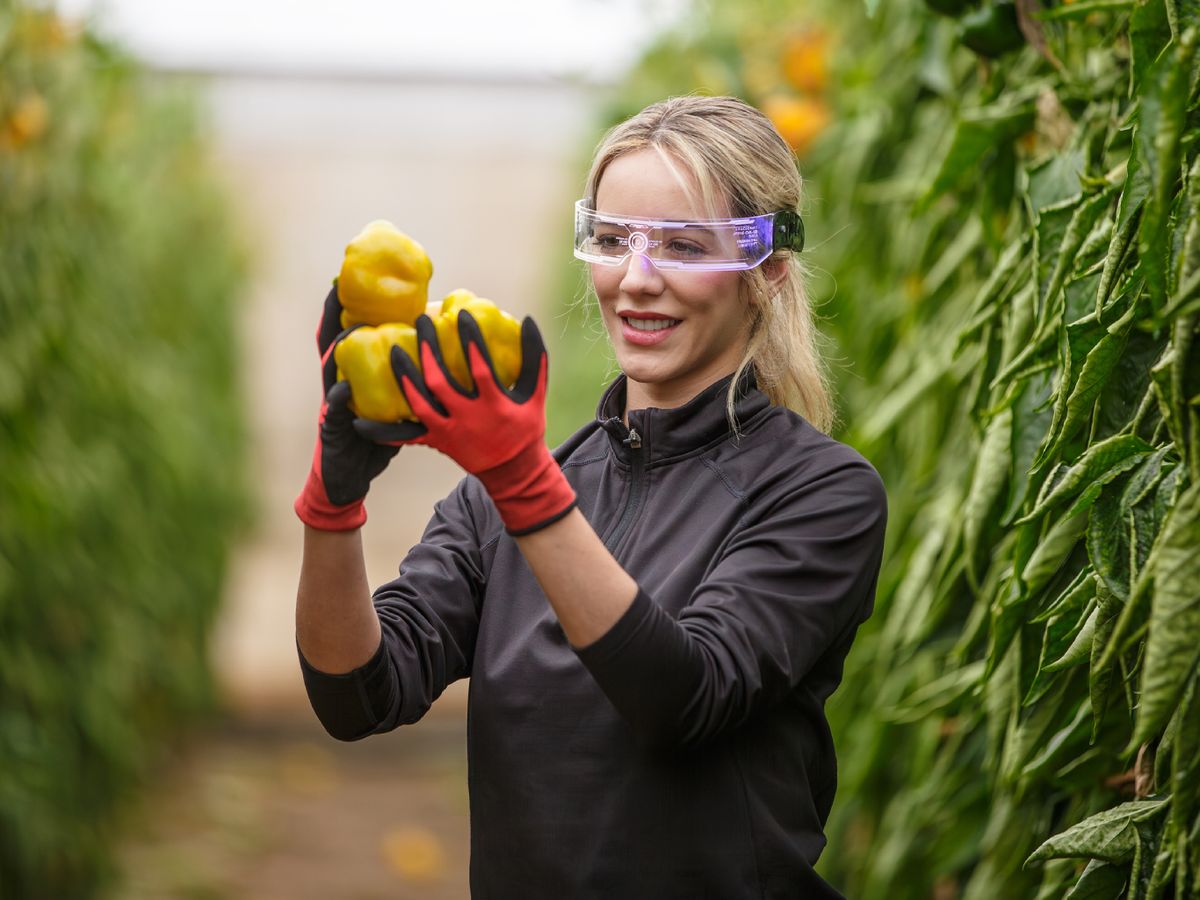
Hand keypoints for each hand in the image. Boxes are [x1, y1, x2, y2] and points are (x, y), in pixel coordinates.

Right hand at [293, 285, 399, 530]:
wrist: (347, 479)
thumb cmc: (372, 442)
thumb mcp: (393, 409)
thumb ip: (410, 387)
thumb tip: (445, 362)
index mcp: (354, 376)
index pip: (349, 335)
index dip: (348, 309)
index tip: (350, 278)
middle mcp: (337, 383)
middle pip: (332, 341)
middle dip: (334, 314)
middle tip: (338, 286)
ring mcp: (330, 404)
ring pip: (329, 369)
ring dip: (336, 349)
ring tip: (346, 330)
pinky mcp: (331, 429)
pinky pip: (333, 411)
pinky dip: (337, 399)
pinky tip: (342, 388)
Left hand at [355, 311, 575, 534]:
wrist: (513, 471)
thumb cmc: (525, 427)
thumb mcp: (536, 395)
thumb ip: (534, 358)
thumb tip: (528, 320)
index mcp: (494, 404)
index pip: (480, 367)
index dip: (470, 340)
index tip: (459, 315)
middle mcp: (469, 418)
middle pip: (441, 381)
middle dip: (428, 350)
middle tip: (420, 321)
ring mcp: (449, 432)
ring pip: (420, 403)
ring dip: (404, 377)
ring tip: (393, 350)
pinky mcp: (436, 442)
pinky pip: (406, 437)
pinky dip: (383, 432)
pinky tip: (360, 421)